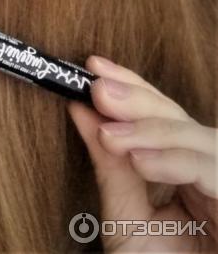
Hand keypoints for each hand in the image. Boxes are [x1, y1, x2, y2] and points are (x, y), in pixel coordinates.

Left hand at [67, 55, 216, 252]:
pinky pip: (216, 172)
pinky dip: (177, 161)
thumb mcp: (127, 218)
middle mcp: (211, 174)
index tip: (92, 66)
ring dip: (153, 129)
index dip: (132, 86)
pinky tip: (139, 159)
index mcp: (186, 173)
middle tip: (97, 86)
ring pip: (203, 138)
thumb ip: (109, 165)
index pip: (163, 117)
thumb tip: (80, 110)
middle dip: (139, 98)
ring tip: (110, 133)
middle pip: (183, 118)